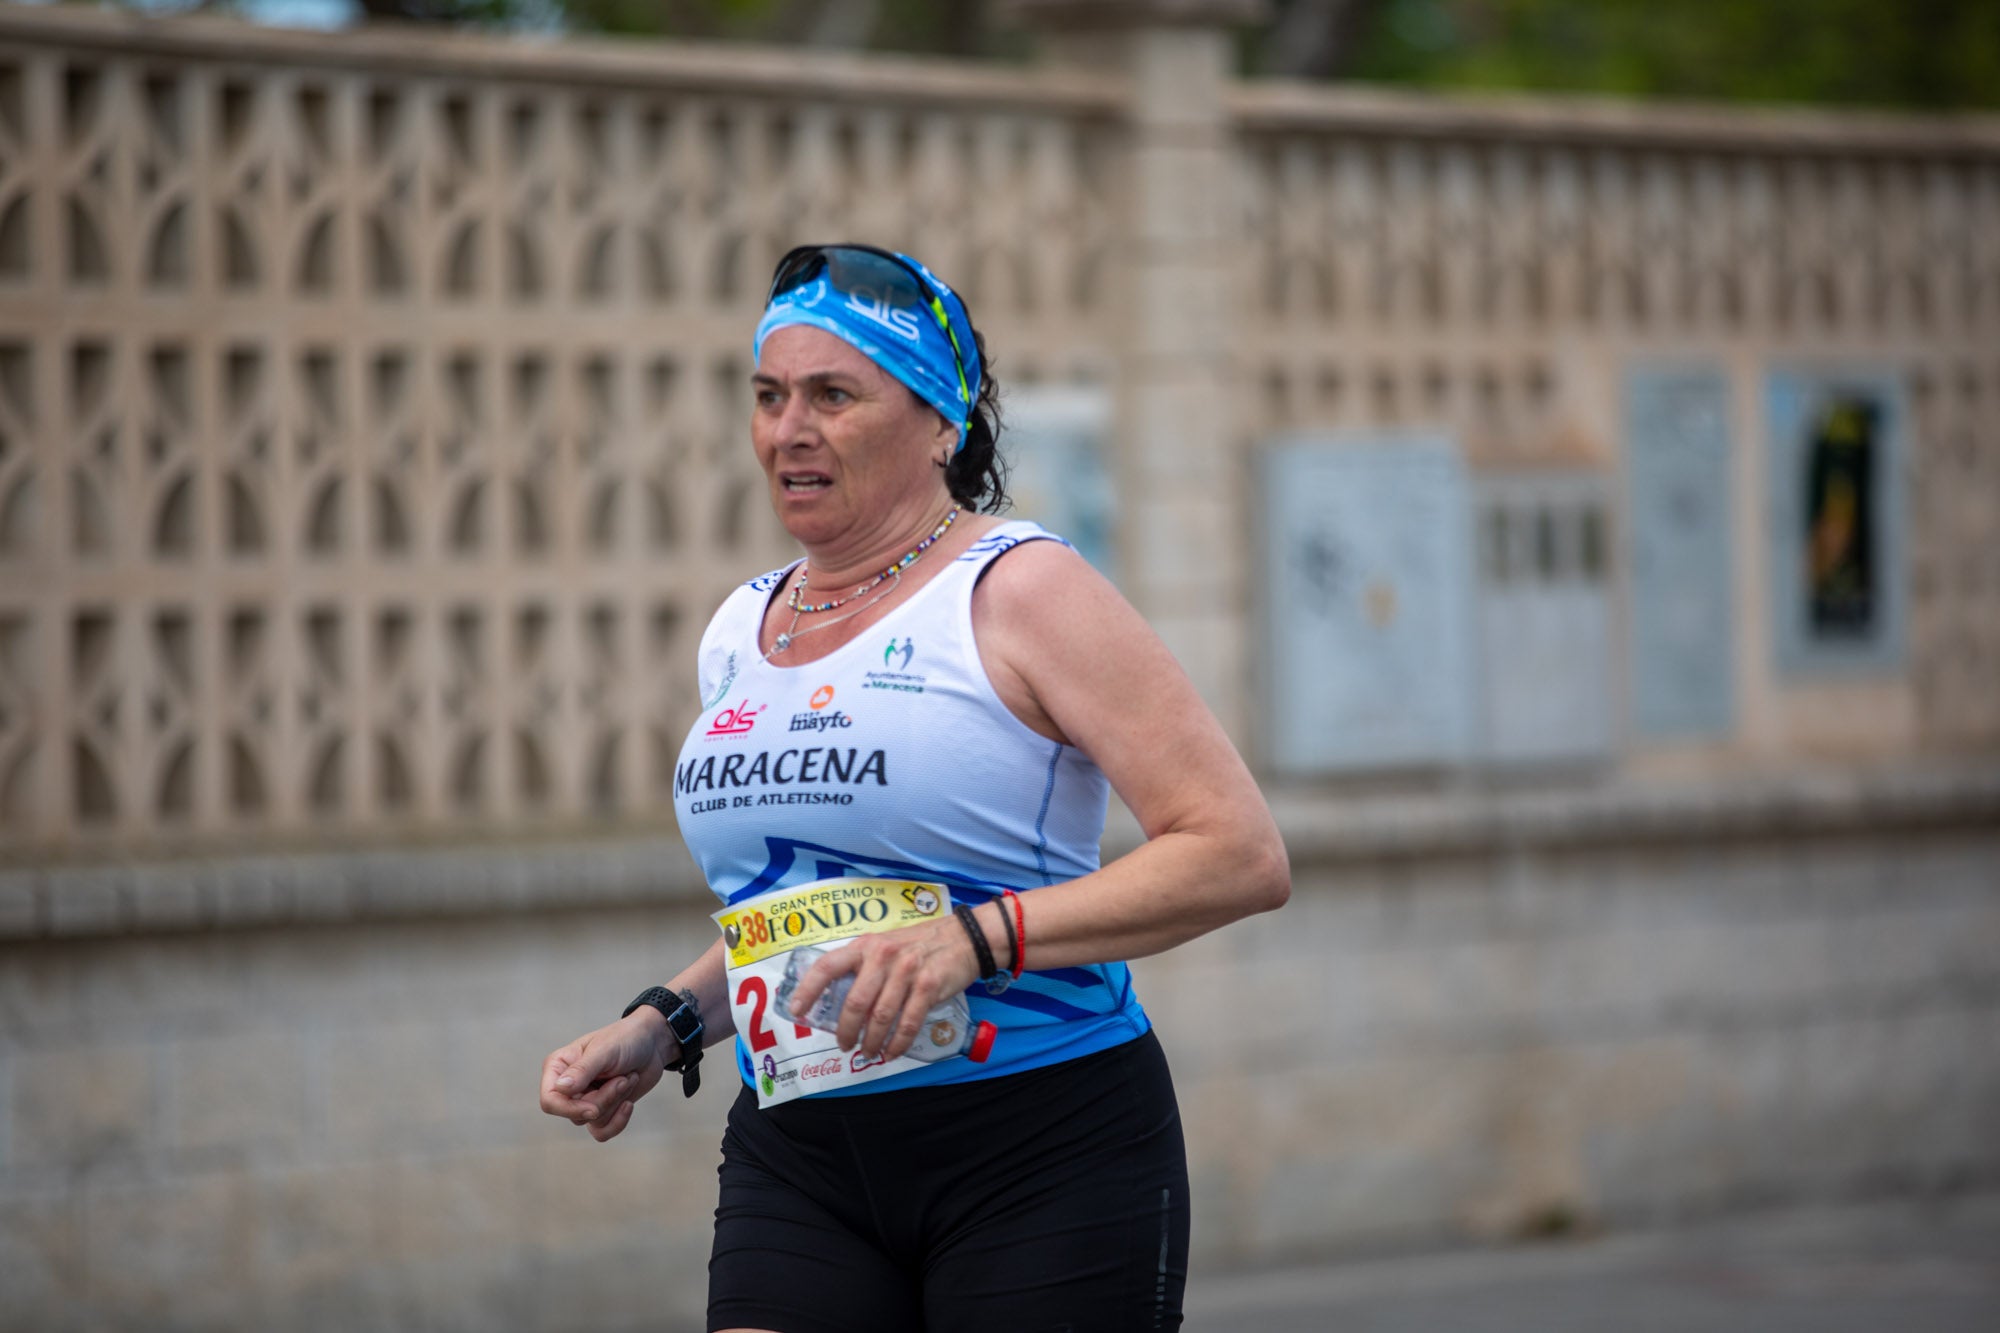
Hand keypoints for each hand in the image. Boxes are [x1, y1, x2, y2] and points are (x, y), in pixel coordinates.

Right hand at [539, 1012, 668, 1142]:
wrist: (652, 1044)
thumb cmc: (626, 1039)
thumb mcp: (605, 1050)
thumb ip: (582, 1069)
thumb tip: (560, 1088)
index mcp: (558, 1067)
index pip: (550, 1101)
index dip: (569, 1109)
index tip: (593, 1108)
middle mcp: (567, 1086)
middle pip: (575, 1114)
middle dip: (605, 1099)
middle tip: (622, 1078)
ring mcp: (584, 1100)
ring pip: (592, 1122)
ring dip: (616, 1102)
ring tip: (627, 1079)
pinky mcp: (602, 1110)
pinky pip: (602, 1132)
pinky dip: (618, 1121)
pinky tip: (629, 1103)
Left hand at [786, 918, 979, 1062]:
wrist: (963, 937)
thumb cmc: (918, 944)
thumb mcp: (884, 944)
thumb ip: (863, 966)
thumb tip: (838, 998)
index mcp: (866, 946)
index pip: (828, 966)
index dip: (808, 989)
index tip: (796, 1010)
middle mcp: (883, 956)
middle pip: (855, 1002)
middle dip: (845, 1030)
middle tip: (843, 1044)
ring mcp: (907, 972)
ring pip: (880, 1017)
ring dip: (871, 1041)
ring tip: (867, 1052)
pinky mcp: (929, 987)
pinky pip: (908, 1023)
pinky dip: (897, 1043)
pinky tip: (891, 1053)